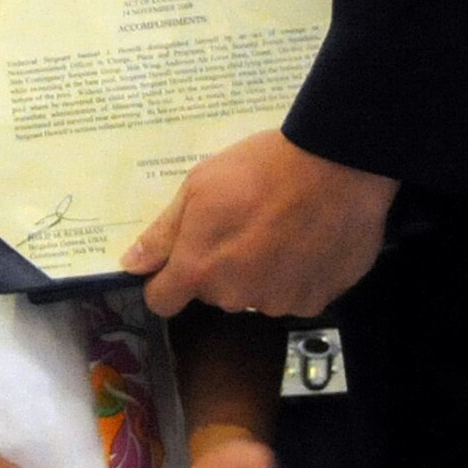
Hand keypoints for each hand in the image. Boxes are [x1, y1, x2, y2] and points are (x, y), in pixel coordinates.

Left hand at [121, 130, 397, 316]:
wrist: (336, 164)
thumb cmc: (260, 167)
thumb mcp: (200, 185)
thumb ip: (164, 232)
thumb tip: (131, 265)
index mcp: (201, 270)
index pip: (163, 300)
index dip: (168, 279)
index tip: (183, 258)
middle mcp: (236, 297)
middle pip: (215, 292)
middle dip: (222, 265)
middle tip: (244, 222)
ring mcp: (280, 303)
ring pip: (258, 293)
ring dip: (263, 271)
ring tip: (283, 226)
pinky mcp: (318, 301)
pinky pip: (297, 294)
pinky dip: (299, 274)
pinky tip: (310, 239)